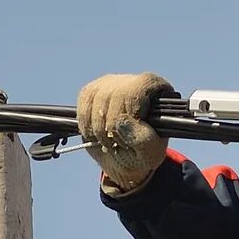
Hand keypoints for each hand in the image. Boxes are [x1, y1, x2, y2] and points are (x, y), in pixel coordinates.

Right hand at [74, 72, 172, 193]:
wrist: (127, 159)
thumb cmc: (144, 153)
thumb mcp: (150, 153)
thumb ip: (143, 139)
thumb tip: (121, 122)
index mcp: (155, 89)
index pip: (135, 91)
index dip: (127, 117)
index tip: (128, 139)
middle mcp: (132, 80)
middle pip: (112, 94)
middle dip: (110, 126)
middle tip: (116, 145)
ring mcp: (110, 83)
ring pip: (94, 97)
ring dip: (97, 127)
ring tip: (107, 142)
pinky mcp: (92, 91)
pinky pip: (82, 101)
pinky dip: (85, 124)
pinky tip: (95, 135)